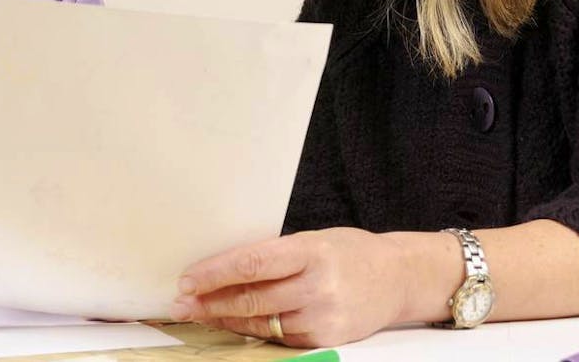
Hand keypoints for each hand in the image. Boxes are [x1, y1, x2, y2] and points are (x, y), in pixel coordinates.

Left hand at [168, 227, 412, 346]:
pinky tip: (231, 324)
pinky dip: (252, 330)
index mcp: (312, 251)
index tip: (187, 279)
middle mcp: (318, 285)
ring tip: (197, 313)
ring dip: (223, 319)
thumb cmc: (349, 251)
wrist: (398, 278)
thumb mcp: (312, 240)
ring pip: (260, 322)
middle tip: (180, 303)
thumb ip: (275, 255)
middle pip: (252, 298)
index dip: (215, 273)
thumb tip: (224, 268)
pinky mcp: (326, 339)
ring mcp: (323, 316)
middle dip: (210, 302)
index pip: (253, 263)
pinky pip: (278, 337)